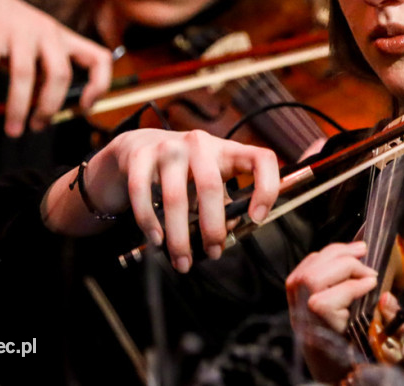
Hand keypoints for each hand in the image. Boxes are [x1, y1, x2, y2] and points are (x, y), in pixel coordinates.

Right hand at [0, 0, 111, 135]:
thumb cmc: (15, 34)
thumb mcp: (40, 50)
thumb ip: (45, 75)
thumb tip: (46, 112)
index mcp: (65, 39)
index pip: (100, 58)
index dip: (101, 85)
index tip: (85, 107)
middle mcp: (48, 33)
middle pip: (60, 74)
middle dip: (49, 107)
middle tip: (37, 127)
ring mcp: (20, 30)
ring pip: (24, 74)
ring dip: (19, 107)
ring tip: (13, 130)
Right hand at [45, 128, 279, 272]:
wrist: (137, 149)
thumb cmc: (182, 172)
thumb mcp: (209, 183)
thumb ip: (223, 204)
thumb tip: (228, 230)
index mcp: (226, 150)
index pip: (260, 158)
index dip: (266, 188)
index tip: (257, 218)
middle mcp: (199, 143)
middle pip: (210, 186)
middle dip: (212, 228)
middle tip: (212, 253)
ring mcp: (168, 147)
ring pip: (175, 197)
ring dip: (179, 236)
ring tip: (182, 260)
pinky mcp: (139, 156)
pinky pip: (143, 194)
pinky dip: (150, 222)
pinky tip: (156, 240)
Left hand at [286, 241, 377, 380]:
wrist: (336, 374)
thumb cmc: (361, 362)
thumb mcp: (386, 349)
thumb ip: (391, 322)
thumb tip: (387, 297)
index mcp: (324, 337)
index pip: (325, 302)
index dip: (353, 286)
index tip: (374, 282)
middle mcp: (304, 322)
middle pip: (312, 279)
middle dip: (344, 263)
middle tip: (368, 266)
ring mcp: (296, 308)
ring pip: (306, 270)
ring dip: (335, 253)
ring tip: (359, 251)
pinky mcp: (295, 298)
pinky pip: (304, 268)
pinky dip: (325, 256)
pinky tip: (342, 257)